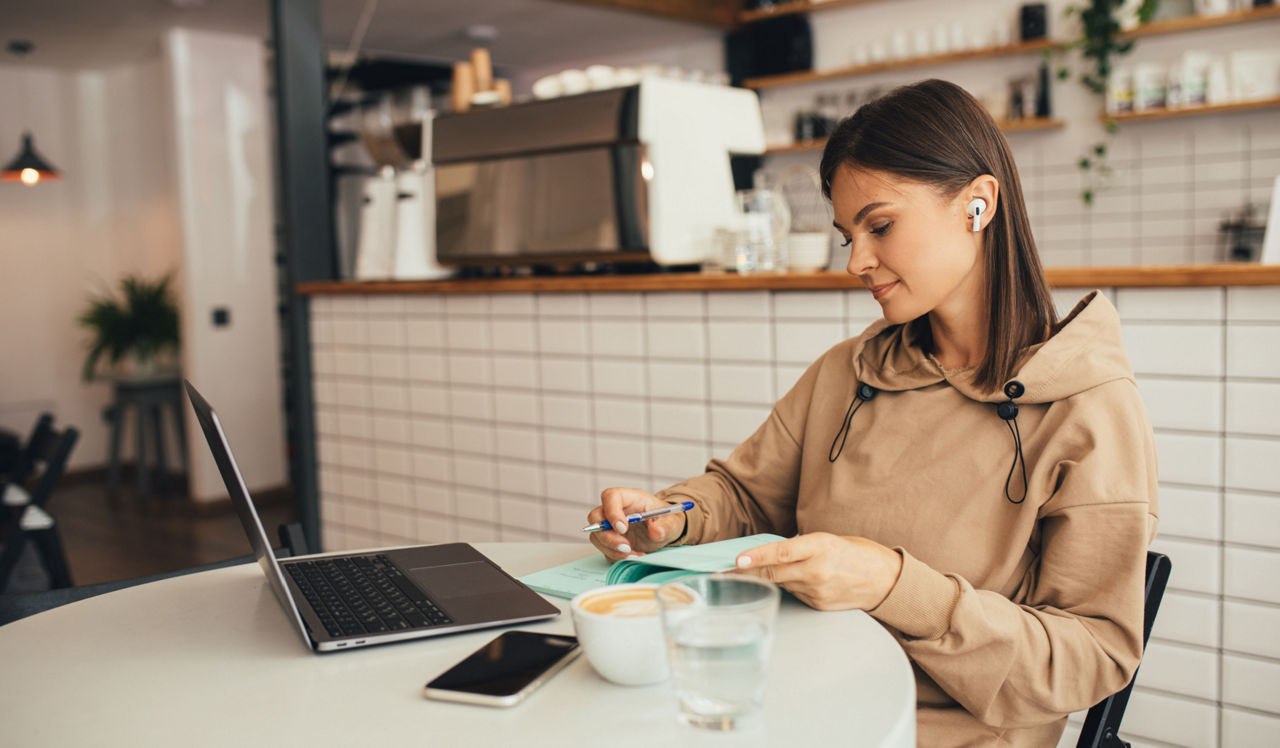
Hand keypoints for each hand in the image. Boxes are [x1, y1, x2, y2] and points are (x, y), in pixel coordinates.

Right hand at [587, 487, 685, 562]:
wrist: (665, 531)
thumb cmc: (665, 520)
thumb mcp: (671, 522)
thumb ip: (665, 526)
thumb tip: (656, 532)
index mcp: (629, 498)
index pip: (610, 497)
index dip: (612, 512)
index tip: (623, 528)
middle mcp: (615, 510)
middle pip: (596, 517)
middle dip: (608, 536)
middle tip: (627, 546)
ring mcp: (610, 525)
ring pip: (597, 536)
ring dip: (612, 549)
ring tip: (634, 554)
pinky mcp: (610, 540)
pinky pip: (604, 549)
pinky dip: (617, 556)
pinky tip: (634, 556)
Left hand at [732, 533, 903, 610]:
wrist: (886, 580)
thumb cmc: (859, 553)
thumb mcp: (830, 539)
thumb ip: (802, 546)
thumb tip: (771, 552)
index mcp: (821, 546)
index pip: (782, 552)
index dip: (756, 557)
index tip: (736, 561)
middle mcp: (818, 570)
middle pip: (774, 572)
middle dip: (747, 572)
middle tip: (724, 572)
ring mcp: (818, 591)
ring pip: (782, 583)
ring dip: (772, 577)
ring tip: (768, 570)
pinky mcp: (818, 605)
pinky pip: (795, 594)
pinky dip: (791, 586)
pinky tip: (799, 580)